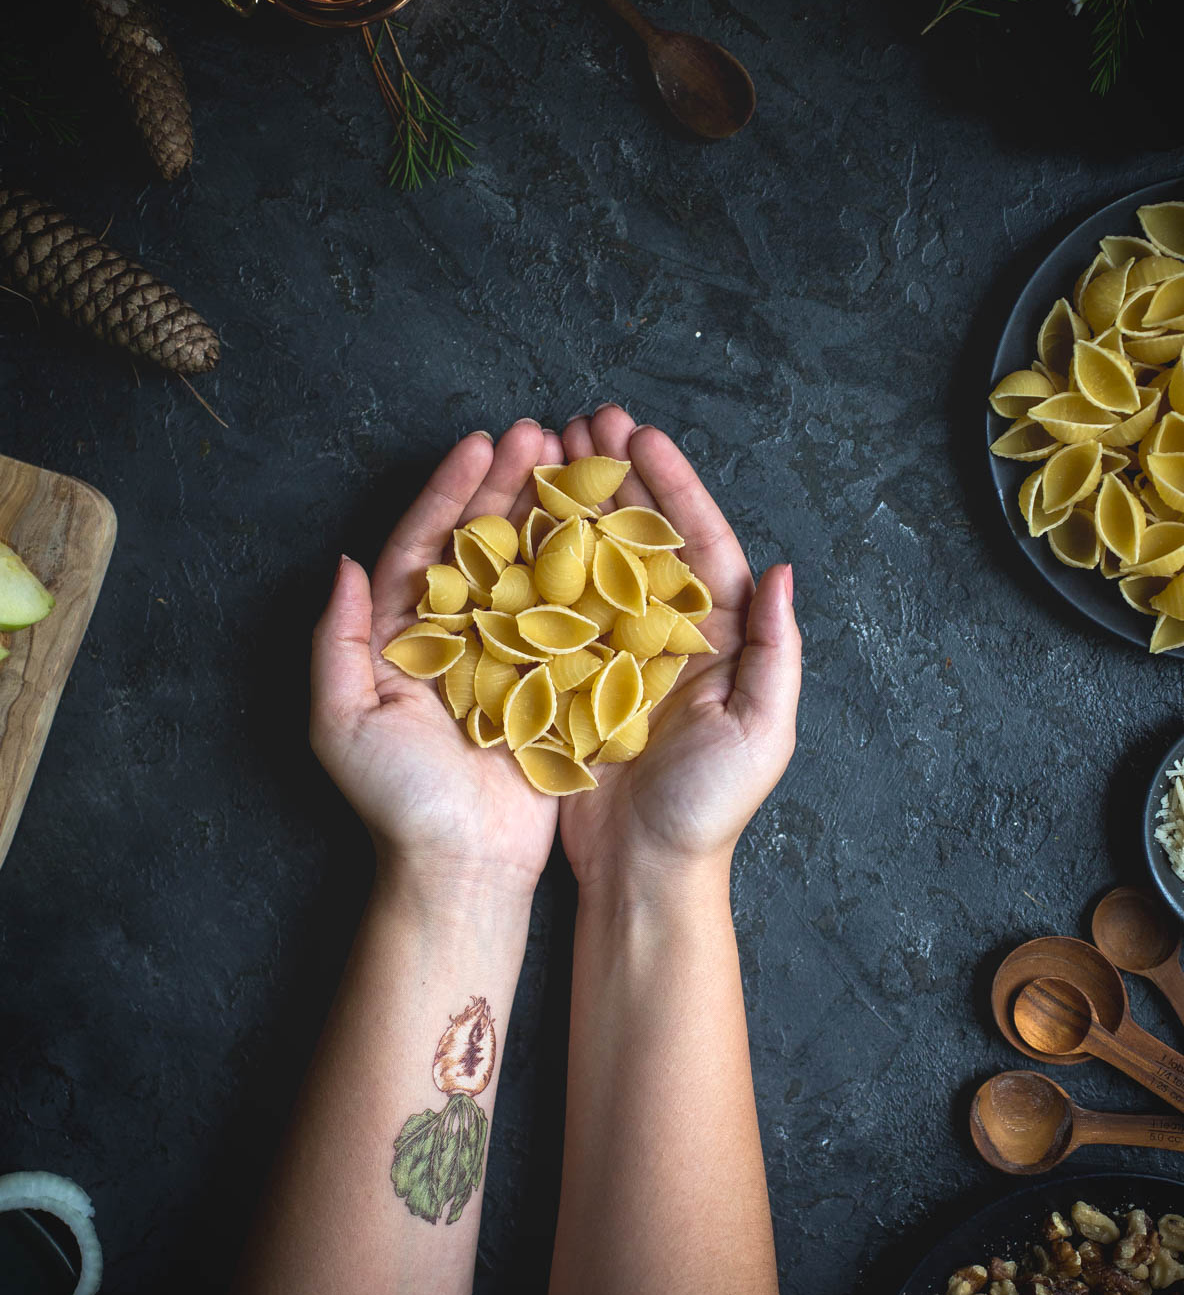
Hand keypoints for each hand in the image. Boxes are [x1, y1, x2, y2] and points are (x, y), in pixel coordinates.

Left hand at [310, 420, 563, 909]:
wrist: (464, 868)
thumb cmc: (398, 801)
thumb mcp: (343, 721)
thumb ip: (337, 640)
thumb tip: (344, 562)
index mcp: (404, 636)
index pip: (425, 544)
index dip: (450, 492)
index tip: (480, 443)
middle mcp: (456, 635)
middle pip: (482, 542)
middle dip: (507, 484)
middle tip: (541, 432)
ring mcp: (508, 655)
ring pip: (530, 567)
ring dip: (549, 513)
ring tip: (575, 462)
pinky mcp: (552, 681)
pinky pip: (571, 616)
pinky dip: (588, 572)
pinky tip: (610, 530)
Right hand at [558, 405, 800, 901]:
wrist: (643, 873)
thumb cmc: (708, 809)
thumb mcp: (761, 731)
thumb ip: (775, 650)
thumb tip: (783, 570)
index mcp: (715, 636)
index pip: (697, 543)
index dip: (671, 487)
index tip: (641, 437)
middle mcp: (663, 632)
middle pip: (639, 537)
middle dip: (614, 476)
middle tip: (584, 421)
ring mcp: (612, 650)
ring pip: (591, 560)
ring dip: (571, 504)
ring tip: (546, 449)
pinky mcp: (566, 675)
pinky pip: (550, 606)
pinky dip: (533, 561)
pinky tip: (511, 519)